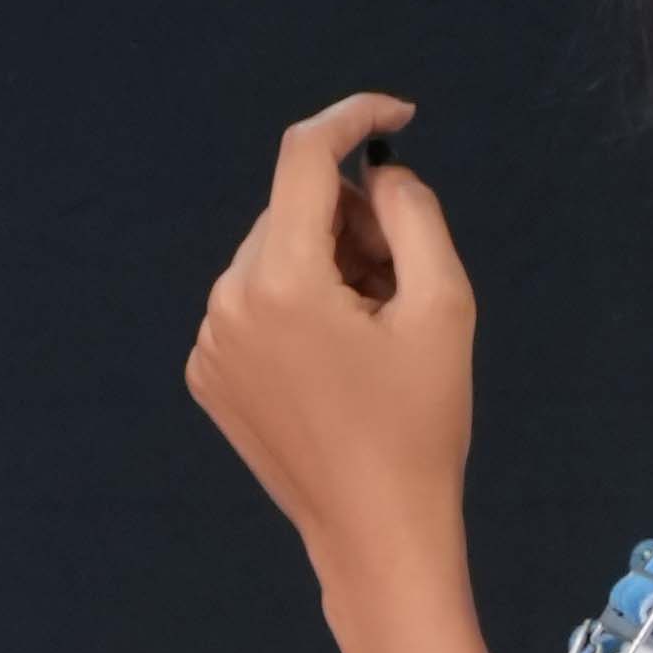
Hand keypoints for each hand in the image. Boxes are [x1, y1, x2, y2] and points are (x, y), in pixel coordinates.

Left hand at [186, 95, 474, 612]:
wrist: (376, 534)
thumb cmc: (421, 426)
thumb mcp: (445, 307)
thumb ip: (414, 213)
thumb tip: (379, 175)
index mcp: (282, 280)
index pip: (304, 156)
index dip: (353, 119)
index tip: (396, 118)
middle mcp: (227, 301)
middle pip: (293, 211)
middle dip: (351, 227)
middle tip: (401, 288)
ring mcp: (209, 342)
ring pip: (273, 257)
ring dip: (325, 270)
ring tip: (370, 338)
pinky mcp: (207, 374)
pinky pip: (253, 307)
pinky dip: (296, 312)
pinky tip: (332, 368)